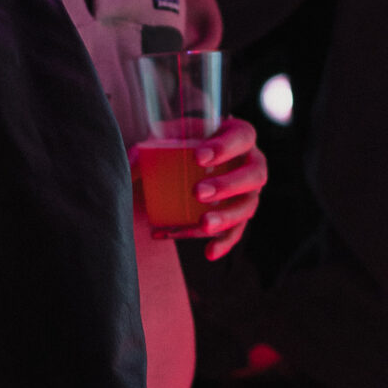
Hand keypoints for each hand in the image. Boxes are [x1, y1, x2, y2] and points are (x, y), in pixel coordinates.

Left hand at [159, 114, 266, 258]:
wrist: (186, 161)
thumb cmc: (183, 142)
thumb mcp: (170, 135)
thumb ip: (152, 143)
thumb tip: (134, 157)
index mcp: (238, 135)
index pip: (242, 136)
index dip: (225, 147)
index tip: (198, 156)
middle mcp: (251, 163)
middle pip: (254, 175)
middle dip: (227, 185)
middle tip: (198, 192)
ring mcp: (248, 191)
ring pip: (248, 207)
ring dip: (226, 217)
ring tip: (203, 224)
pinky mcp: (239, 215)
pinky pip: (236, 232)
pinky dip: (223, 243)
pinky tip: (209, 252)